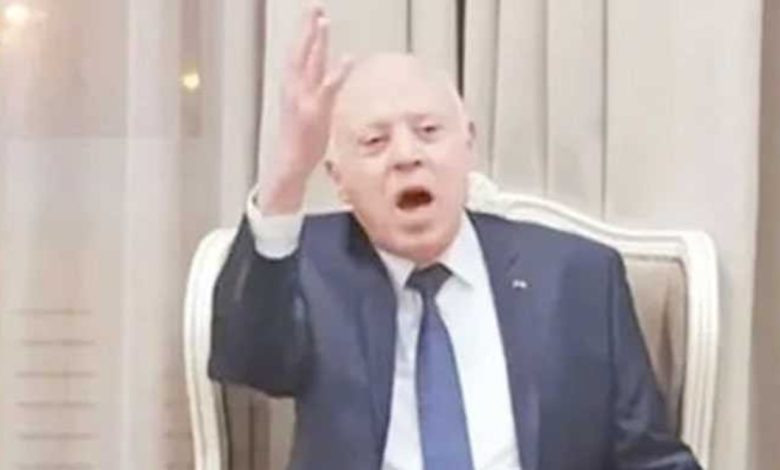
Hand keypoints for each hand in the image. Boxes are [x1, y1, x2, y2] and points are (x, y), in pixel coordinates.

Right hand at [260, 4, 352, 214]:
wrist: (291, 161)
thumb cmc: (301, 137)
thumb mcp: (306, 108)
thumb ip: (316, 89)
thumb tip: (327, 75)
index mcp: (292, 86)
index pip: (298, 53)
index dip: (305, 32)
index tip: (313, 13)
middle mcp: (294, 89)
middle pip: (299, 50)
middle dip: (307, 28)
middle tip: (314, 6)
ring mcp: (303, 99)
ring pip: (309, 63)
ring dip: (316, 41)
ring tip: (324, 21)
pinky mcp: (314, 111)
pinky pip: (327, 88)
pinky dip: (337, 72)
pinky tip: (348, 59)